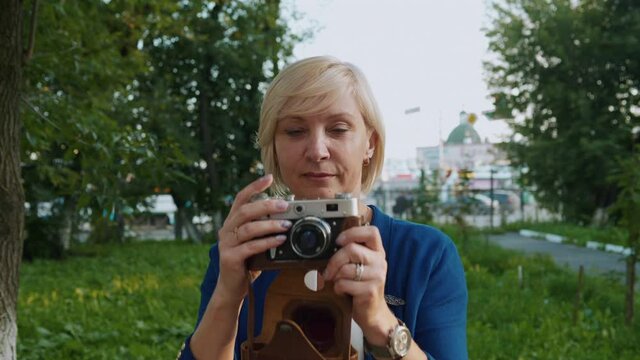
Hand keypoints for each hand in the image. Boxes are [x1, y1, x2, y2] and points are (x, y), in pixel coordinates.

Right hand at [215, 174, 290, 303]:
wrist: (232, 287)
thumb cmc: (246, 262)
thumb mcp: (254, 241)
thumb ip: (264, 228)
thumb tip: (287, 216)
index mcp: (232, 222)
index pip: (241, 198)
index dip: (254, 187)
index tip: (269, 178)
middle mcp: (226, 230)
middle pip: (245, 211)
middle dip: (266, 205)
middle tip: (284, 205)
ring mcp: (226, 244)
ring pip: (249, 228)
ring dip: (270, 225)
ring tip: (286, 225)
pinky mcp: (230, 258)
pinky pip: (251, 247)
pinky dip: (267, 242)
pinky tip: (279, 240)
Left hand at [321, 225, 396, 343]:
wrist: (373, 312)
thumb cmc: (362, 286)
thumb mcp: (361, 266)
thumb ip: (352, 253)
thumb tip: (331, 245)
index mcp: (378, 252)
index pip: (372, 232)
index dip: (353, 233)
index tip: (339, 241)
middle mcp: (380, 262)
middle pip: (352, 249)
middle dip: (335, 260)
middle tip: (328, 270)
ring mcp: (377, 276)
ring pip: (346, 268)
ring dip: (336, 277)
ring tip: (338, 282)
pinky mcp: (370, 291)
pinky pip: (344, 284)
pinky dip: (338, 288)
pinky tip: (343, 292)